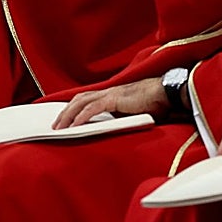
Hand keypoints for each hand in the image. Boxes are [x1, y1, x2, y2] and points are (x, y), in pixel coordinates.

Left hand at [52, 78, 169, 128]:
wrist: (166, 93)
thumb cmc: (154, 104)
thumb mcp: (132, 113)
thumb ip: (120, 118)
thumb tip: (111, 130)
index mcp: (110, 95)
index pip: (85, 99)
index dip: (73, 107)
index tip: (63, 118)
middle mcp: (107, 92)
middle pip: (78, 99)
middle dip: (65, 112)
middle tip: (55, 125)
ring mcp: (110, 94)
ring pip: (81, 102)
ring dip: (69, 115)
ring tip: (60, 127)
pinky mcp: (115, 99)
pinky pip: (93, 108)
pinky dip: (82, 117)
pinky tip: (74, 126)